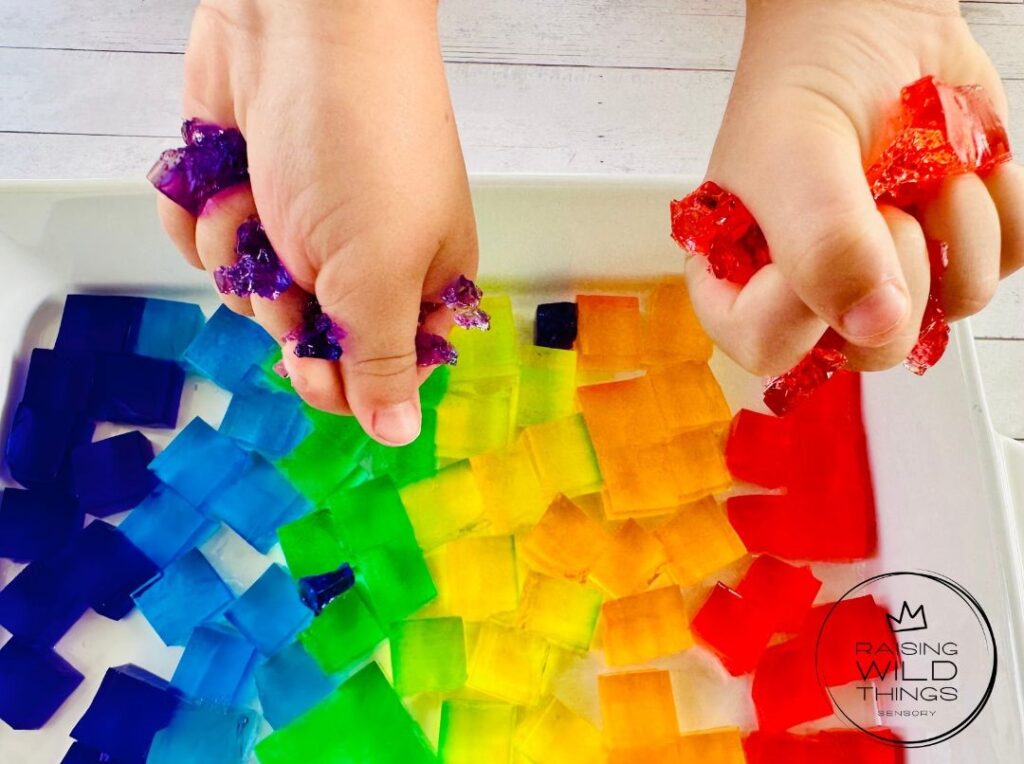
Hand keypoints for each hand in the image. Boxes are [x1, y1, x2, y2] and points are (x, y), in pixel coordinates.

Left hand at [158, 0, 476, 444]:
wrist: (299, 22)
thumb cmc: (361, 144)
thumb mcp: (380, 271)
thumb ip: (384, 363)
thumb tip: (400, 437)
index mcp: (417, 283)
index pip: (382, 372)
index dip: (344, 376)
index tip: (319, 355)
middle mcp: (358, 261)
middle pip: (308, 342)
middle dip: (283, 308)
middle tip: (293, 267)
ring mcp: (298, 228)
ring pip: (249, 296)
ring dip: (240, 252)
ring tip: (260, 197)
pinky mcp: (244, 196)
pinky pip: (208, 249)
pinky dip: (203, 219)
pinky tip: (224, 180)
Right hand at [687, 0, 1023, 374]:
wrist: (874, 17)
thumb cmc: (806, 75)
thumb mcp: (794, 154)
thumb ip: (821, 244)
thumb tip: (875, 323)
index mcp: (743, 279)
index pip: (767, 348)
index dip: (800, 308)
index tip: (825, 236)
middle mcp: (815, 291)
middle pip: (872, 351)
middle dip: (896, 267)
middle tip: (882, 202)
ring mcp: (890, 275)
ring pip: (951, 309)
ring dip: (955, 227)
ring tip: (922, 171)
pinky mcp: (951, 248)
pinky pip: (1003, 264)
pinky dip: (1000, 209)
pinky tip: (960, 169)